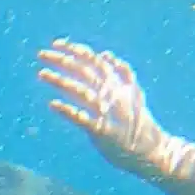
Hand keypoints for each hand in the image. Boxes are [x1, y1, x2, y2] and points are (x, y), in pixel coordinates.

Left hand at [38, 39, 167, 170]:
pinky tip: (52, 104)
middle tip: (41, 54)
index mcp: (118, 84)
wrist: (153, 151)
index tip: (57, 43)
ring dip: (61, 81)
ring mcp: (108, 113)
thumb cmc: (139, 124)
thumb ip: (122, 73)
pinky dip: (68, 111)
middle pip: (85, 71)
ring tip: (42, 73)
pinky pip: (83, 119)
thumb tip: (106, 54)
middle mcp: (113, 94)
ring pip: (82, 91)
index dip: (75, 50)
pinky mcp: (103, 132)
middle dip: (62, 60)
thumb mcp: (134, 93)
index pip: (94, 61)